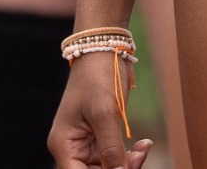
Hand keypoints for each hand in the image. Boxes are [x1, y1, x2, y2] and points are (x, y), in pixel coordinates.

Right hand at [49, 52, 153, 168]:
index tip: (124, 168)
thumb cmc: (97, 76)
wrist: (105, 50)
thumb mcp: (105, 113)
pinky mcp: (102, 137)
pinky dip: (130, 155)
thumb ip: (111, 148)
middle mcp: (72, 148)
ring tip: (143, 148)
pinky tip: (143, 144)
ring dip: (128, 164)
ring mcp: (87, 143)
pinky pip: (115, 157)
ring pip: (108, 168)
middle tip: (139, 157)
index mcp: (63, 144)